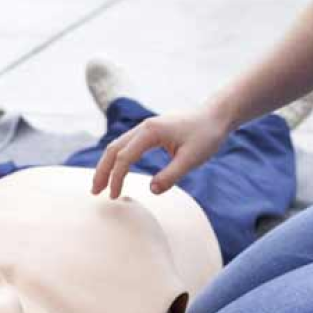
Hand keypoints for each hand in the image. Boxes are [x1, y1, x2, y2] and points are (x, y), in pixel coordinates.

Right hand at [91, 105, 232, 198]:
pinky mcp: (150, 132)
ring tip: (100, 185)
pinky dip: (116, 160)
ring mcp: (145, 129)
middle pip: (113, 150)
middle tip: (95, 192)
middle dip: (102, 172)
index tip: (114, 196)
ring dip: (106, 166)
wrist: (217, 116)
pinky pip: (126, 146)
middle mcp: (143, 128)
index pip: (124, 157)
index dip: (116, 178)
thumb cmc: (207, 135)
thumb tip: (152, 190)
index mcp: (150, 132)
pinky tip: (116, 172)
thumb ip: (171, 175)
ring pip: (117, 147)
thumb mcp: (192, 159)